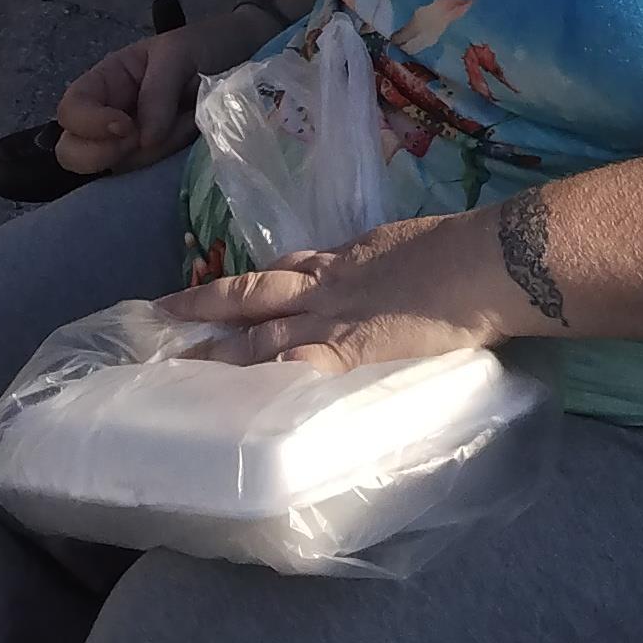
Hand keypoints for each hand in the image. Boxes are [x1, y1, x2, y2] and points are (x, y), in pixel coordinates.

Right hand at [53, 15, 207, 181]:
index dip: (89, 124)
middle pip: (72, 151)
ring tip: (188, 121)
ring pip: (115, 168)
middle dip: (104, 153)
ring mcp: (130, 142)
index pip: (70, 110)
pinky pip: (145, 177)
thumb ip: (157, 91)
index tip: (127, 126)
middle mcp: (110, 115)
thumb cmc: (207, 45)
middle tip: (144, 138)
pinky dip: (167, 163)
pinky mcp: (156, 159)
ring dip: (153, 153)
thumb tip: (144, 139)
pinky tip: (191, 136)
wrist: (248, 57)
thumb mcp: (179, 51)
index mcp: (107, 81)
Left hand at [174, 209, 507, 375]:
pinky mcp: (347, 352)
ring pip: (259, 332)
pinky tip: (235, 400)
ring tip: (178, 362)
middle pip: (252, 292)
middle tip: (161, 315)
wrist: (481, 263)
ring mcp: (331, 320)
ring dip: (217, 348)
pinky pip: (294, 368)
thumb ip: (378, 261)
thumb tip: (375, 276)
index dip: (249, 281)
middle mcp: (325, 286)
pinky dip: (264, 381)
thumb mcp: (404, 242)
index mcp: (343, 258)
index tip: (218, 291)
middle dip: (206, 303)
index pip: (282, 269)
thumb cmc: (458, 248)